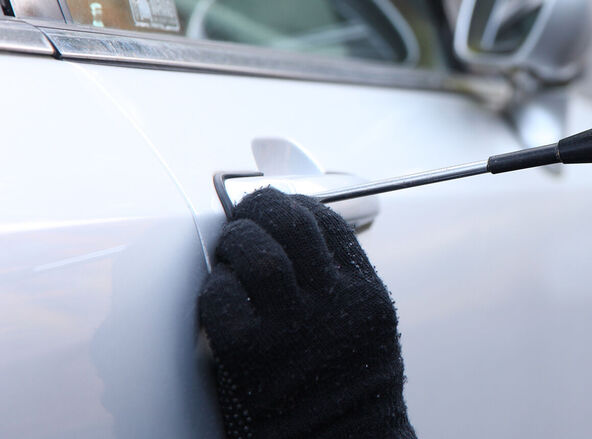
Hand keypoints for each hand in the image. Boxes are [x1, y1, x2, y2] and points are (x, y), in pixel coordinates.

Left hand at [198, 188, 415, 438]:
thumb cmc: (349, 394)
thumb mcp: (368, 331)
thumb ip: (343, 284)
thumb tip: (299, 242)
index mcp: (366, 298)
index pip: (331, 225)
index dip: (299, 205)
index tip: (282, 206)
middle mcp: (335, 306)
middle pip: (296, 226)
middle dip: (263, 208)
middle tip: (247, 213)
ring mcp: (294, 329)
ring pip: (260, 254)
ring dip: (238, 241)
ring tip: (230, 248)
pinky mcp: (251, 354)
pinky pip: (223, 297)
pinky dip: (215, 287)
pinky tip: (219, 293)